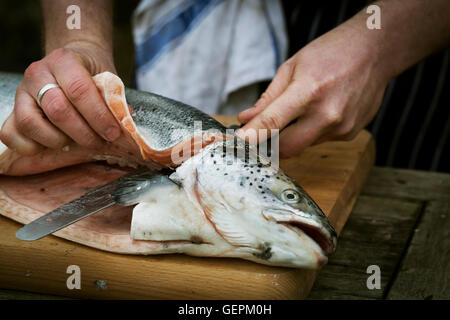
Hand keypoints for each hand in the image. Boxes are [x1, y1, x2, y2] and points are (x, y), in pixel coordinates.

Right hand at [0, 42, 120, 155]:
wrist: (72, 62)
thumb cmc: (92, 74)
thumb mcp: (108, 79)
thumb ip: (115, 100)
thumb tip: (125, 123)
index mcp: (64, 61)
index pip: (79, 90)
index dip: (98, 116)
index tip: (113, 133)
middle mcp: (38, 73)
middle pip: (57, 110)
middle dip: (83, 133)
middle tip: (100, 142)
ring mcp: (22, 92)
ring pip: (30, 123)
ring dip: (57, 141)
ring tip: (75, 142)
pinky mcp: (12, 109)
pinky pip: (10, 134)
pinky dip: (31, 147)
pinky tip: (53, 145)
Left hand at [237, 24, 388, 157]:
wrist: (376, 52)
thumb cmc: (331, 53)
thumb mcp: (292, 67)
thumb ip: (268, 98)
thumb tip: (246, 119)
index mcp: (309, 91)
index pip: (272, 123)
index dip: (251, 136)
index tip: (237, 143)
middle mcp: (327, 114)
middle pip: (287, 148)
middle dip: (270, 146)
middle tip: (261, 136)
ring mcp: (342, 127)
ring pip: (304, 145)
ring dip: (293, 135)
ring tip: (301, 110)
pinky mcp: (350, 134)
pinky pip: (320, 140)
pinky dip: (312, 131)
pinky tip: (321, 111)